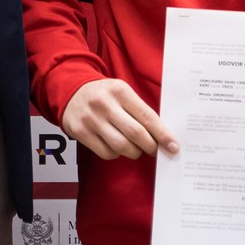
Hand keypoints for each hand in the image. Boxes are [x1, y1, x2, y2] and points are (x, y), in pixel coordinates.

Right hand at [62, 78, 178, 159]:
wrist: (71, 90)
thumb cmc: (104, 94)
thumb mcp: (122, 92)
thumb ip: (139, 110)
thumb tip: (161, 135)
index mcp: (120, 91)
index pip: (147, 116)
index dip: (162, 135)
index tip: (173, 147)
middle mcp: (105, 104)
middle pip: (135, 134)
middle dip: (150, 146)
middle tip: (154, 149)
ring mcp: (91, 119)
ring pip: (121, 146)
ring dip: (134, 152)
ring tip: (135, 148)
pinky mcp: (80, 132)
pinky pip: (106, 153)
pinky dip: (116, 154)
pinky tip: (116, 146)